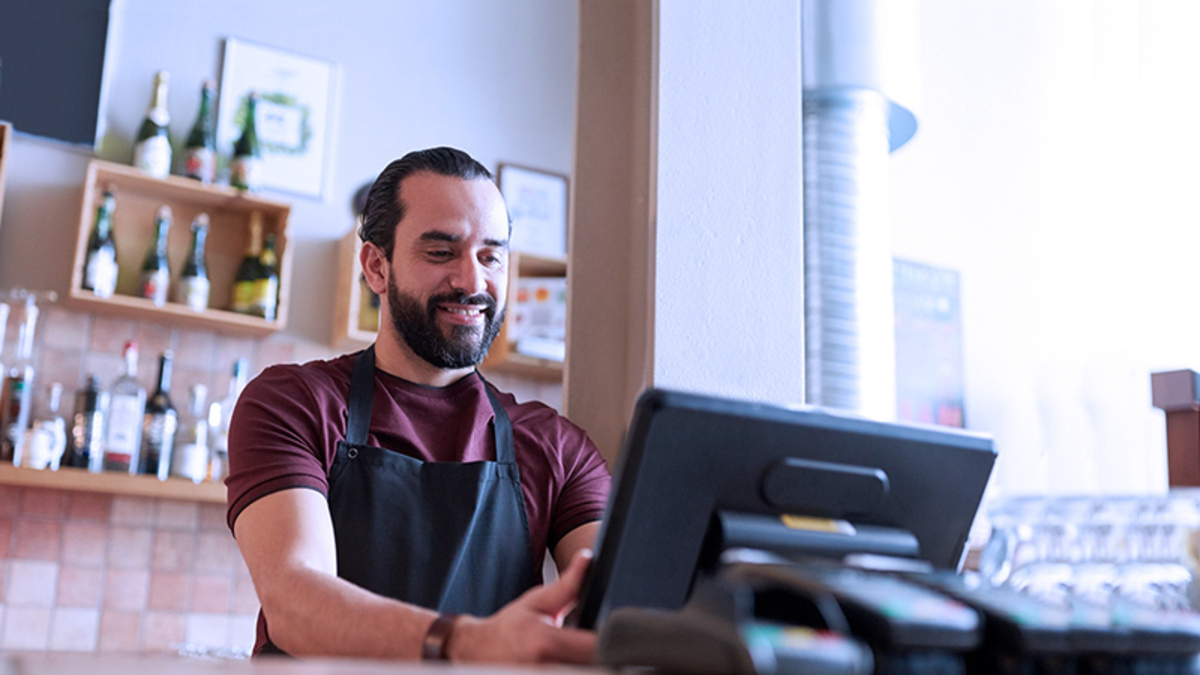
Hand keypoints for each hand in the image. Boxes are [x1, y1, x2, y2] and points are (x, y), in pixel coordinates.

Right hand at [447, 549, 596, 663]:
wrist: (479, 650)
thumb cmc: (509, 626)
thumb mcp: (538, 600)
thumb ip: (568, 584)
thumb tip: (587, 558)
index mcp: (545, 643)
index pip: (595, 647)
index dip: (611, 638)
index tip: (616, 630)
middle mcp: (544, 668)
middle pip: (594, 665)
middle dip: (603, 653)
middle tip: (602, 641)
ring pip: (584, 671)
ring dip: (590, 661)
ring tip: (587, 651)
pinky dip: (577, 667)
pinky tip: (573, 658)